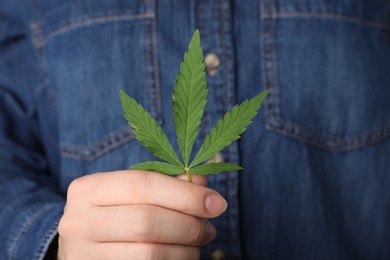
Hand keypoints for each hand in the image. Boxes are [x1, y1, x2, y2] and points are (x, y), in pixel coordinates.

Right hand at [57, 170, 226, 258]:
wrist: (80, 245)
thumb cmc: (113, 214)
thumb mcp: (130, 194)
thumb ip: (165, 185)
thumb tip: (201, 182)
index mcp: (89, 189)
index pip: (144, 184)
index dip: (185, 194)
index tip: (216, 203)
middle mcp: (79, 221)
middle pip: (147, 221)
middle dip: (188, 225)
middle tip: (209, 229)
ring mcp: (83, 254)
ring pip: (149, 254)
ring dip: (185, 250)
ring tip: (197, 246)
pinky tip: (180, 256)